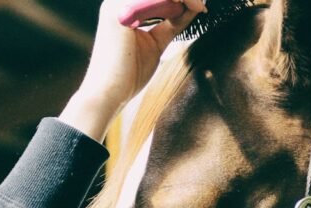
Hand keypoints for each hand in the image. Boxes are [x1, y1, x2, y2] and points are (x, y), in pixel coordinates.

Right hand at [59, 0, 205, 141]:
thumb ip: (171, 23)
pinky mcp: (120, 12)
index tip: (200, 6)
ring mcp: (117, 4)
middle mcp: (118, 0)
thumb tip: (194, 7)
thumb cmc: (128, 75)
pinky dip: (176, 1)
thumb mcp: (156, 43)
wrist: (108, 95)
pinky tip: (191, 8)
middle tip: (202, 5)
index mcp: (124, 6)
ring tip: (199, 7)